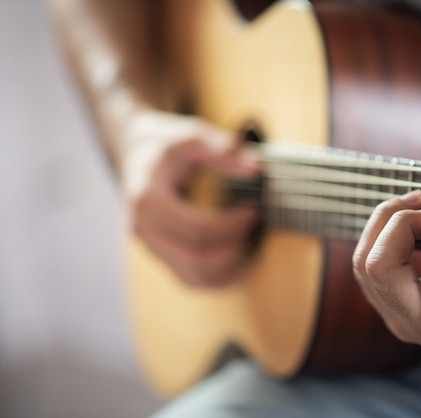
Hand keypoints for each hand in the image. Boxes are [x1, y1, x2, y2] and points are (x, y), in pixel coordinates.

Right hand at [124, 110, 259, 286]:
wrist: (137, 149)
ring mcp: (151, 246)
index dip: (229, 225)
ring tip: (252, 247)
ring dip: (228, 269)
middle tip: (255, 226)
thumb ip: (222, 151)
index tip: (254, 210)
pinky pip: (190, 279)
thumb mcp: (190, 136)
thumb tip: (256, 168)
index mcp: (147, 201)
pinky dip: (218, 279)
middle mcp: (143, 230)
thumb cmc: (165, 142)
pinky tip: (241, 266)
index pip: (194, 229)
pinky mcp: (161, 254)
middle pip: (194, 258)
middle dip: (232, 247)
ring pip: (193, 276)